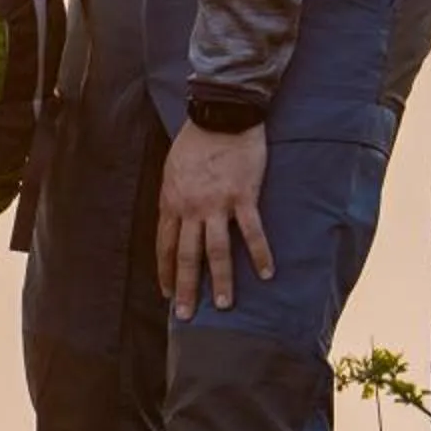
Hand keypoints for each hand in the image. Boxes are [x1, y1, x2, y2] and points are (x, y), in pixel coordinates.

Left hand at [154, 123, 273, 318]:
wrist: (220, 115)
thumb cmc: (195, 142)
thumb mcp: (172, 171)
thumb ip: (174, 198)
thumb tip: (174, 219)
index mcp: (171, 202)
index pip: (165, 246)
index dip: (165, 271)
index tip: (167, 293)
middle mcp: (191, 208)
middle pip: (186, 256)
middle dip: (185, 288)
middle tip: (186, 316)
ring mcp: (217, 204)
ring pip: (217, 251)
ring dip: (220, 281)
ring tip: (223, 306)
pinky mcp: (243, 196)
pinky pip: (252, 232)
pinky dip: (259, 254)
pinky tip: (266, 274)